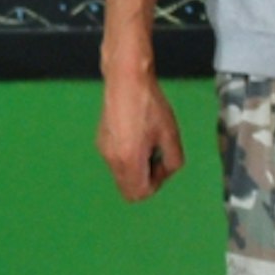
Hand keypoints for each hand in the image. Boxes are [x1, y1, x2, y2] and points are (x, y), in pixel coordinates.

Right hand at [94, 71, 184, 201]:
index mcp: (129, 159)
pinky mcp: (101, 141)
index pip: (140, 193)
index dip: (156, 185)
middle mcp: (112, 159)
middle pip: (128, 189)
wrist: (126, 80)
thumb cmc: (149, 104)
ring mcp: (104, 150)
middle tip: (156, 158)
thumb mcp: (170, 134)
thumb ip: (173, 160)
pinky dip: (128, 159)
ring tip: (147, 143)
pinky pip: (116, 162)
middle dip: (145, 181)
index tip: (163, 166)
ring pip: (122, 176)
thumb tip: (166, 170)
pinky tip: (136, 135)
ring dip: (136, 169)